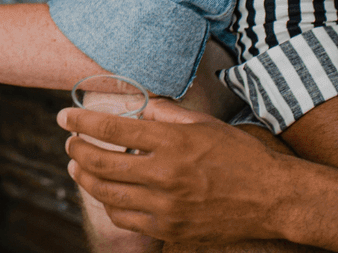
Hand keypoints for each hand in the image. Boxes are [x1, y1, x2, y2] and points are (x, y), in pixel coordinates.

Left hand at [60, 98, 291, 243]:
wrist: (273, 198)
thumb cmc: (241, 156)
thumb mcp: (205, 124)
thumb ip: (166, 116)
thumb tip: (139, 110)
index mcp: (172, 142)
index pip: (112, 130)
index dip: (82, 122)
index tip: (64, 116)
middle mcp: (165, 174)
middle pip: (101, 163)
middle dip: (77, 150)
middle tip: (70, 142)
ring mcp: (166, 205)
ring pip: (107, 194)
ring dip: (85, 178)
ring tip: (77, 166)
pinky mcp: (170, 227)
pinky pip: (126, 218)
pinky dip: (110, 204)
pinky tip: (106, 193)